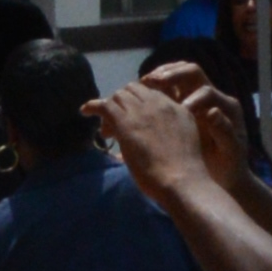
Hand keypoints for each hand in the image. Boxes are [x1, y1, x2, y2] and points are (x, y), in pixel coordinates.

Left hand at [94, 73, 205, 197]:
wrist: (183, 179)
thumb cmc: (186, 172)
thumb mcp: (184, 142)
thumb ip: (170, 133)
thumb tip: (152, 141)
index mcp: (176, 107)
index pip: (151, 94)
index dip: (138, 104)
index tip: (133, 120)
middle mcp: (159, 104)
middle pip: (133, 90)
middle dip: (123, 103)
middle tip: (115, 125)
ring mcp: (142, 112)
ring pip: (119, 96)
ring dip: (110, 109)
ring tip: (105, 130)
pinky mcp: (127, 124)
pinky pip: (106, 107)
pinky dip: (93, 107)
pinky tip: (85, 111)